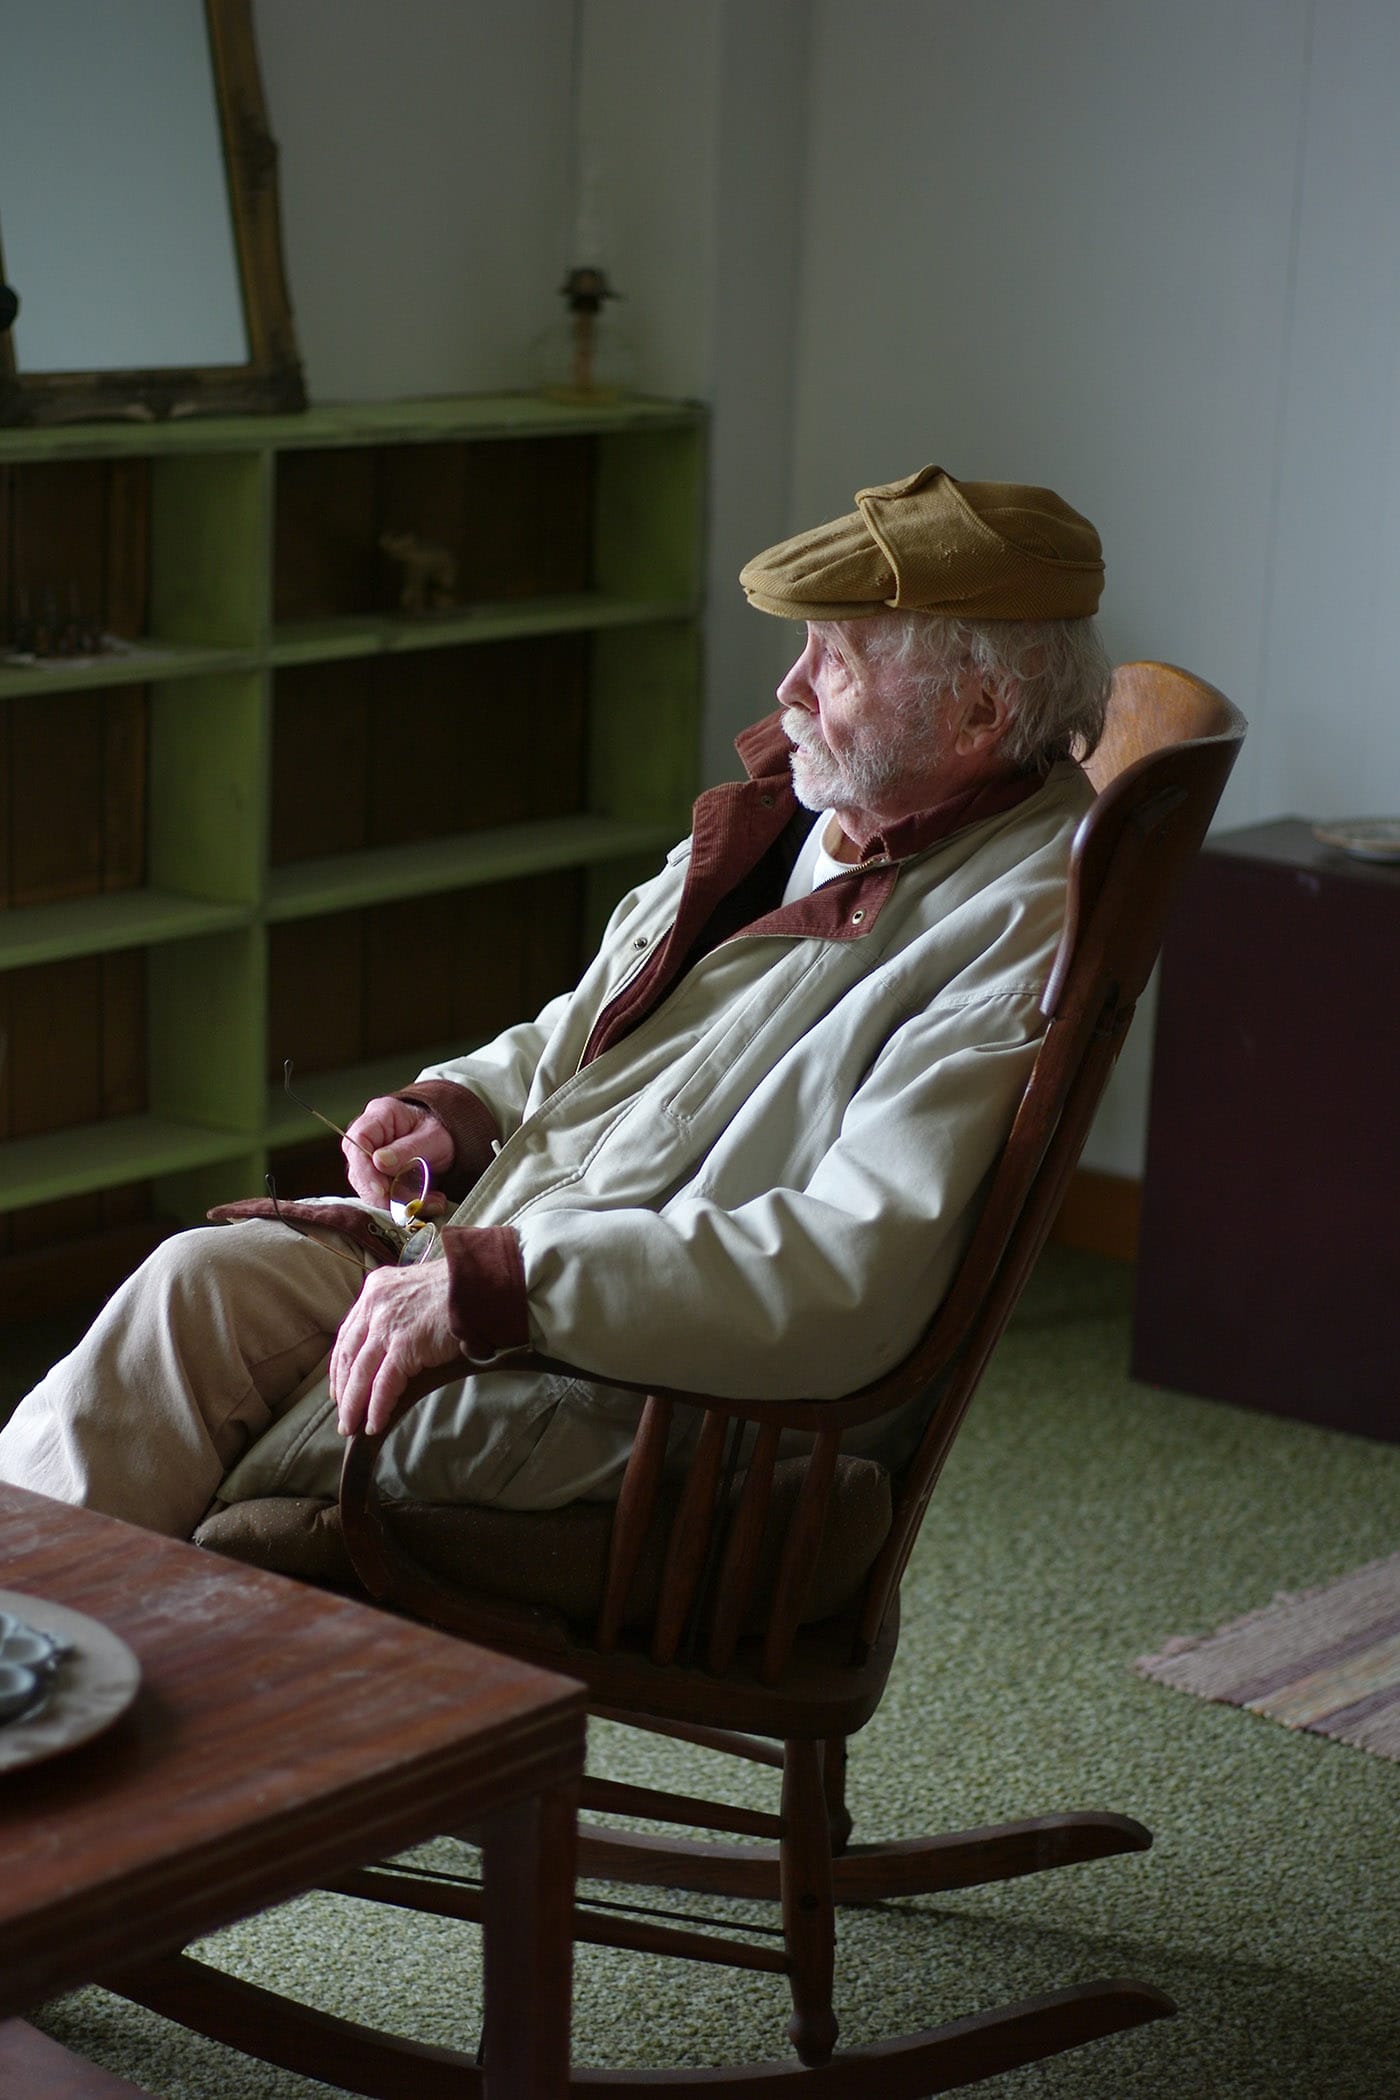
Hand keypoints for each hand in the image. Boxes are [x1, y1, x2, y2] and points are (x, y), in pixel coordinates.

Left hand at [330, 1259, 459, 1438]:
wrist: (480, 1286)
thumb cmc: (458, 1288)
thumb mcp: (416, 1288)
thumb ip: (399, 1308)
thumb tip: (394, 1340)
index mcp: (376, 1288)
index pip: (348, 1333)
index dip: (340, 1364)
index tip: (337, 1387)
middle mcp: (374, 1304)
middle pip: (349, 1354)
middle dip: (343, 1389)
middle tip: (342, 1415)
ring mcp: (387, 1325)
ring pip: (361, 1372)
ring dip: (353, 1404)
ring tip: (350, 1428)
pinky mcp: (404, 1345)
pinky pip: (384, 1383)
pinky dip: (378, 1407)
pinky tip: (374, 1424)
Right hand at [342, 1095, 453, 1209]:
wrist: (449, 1140)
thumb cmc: (440, 1131)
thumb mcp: (434, 1137)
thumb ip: (409, 1149)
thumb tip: (379, 1162)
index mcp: (379, 1115)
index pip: (357, 1141)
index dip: (365, 1169)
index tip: (382, 1189)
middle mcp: (368, 1138)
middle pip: (359, 1172)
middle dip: (386, 1194)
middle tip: (412, 1204)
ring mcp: (369, 1161)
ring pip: (370, 1191)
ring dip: (402, 1203)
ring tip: (433, 1201)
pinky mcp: (377, 1180)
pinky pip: (384, 1200)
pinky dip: (408, 1206)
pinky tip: (430, 1202)